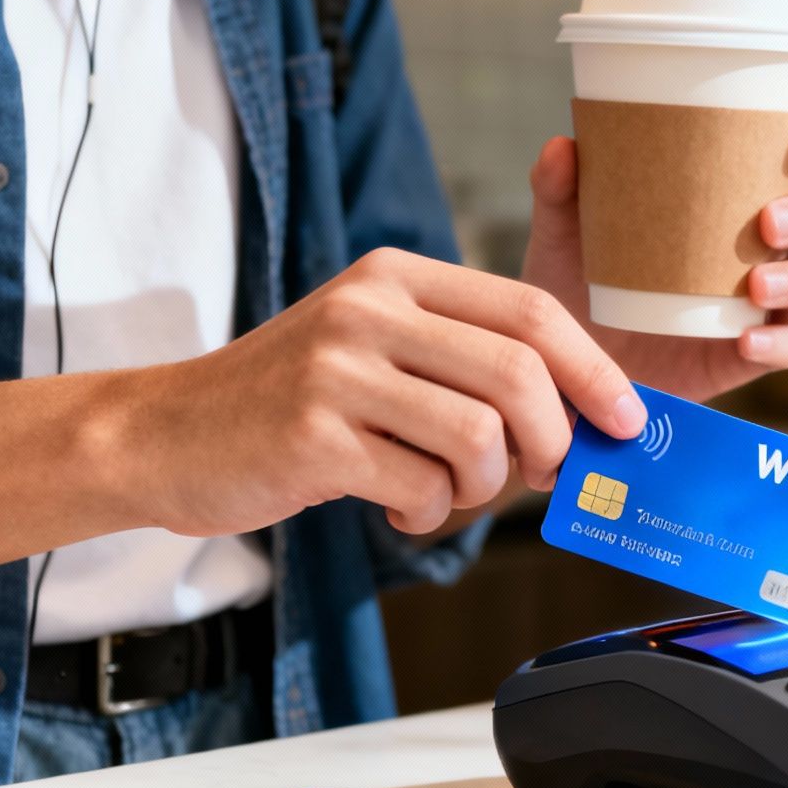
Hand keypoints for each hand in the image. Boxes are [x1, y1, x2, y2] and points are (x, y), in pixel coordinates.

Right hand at [121, 249, 646, 538]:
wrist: (161, 435)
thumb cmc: (288, 403)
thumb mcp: (371, 347)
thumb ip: (460, 361)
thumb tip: (577, 416)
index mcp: (395, 275)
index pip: (529, 310)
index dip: (593, 369)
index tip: (626, 419)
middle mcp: (367, 309)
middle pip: (518, 374)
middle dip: (553, 439)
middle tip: (543, 475)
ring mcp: (336, 371)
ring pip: (479, 436)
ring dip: (482, 485)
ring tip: (446, 489)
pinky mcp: (311, 436)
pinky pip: (421, 486)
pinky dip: (428, 512)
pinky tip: (397, 504)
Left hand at [521, 116, 787, 403]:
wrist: (568, 364)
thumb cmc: (576, 279)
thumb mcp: (561, 233)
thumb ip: (559, 190)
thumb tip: (563, 146)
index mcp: (741, 190)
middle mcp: (770, 240)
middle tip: (769, 221)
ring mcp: (768, 298)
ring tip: (757, 286)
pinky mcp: (754, 352)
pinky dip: (778, 343)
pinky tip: (746, 340)